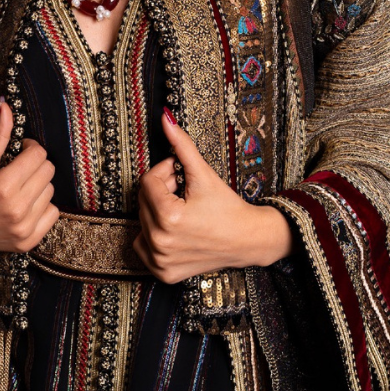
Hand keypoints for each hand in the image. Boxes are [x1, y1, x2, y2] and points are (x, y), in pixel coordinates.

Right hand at [0, 99, 59, 262]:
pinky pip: (53, 213)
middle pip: (48, 170)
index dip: (29, 147)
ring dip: (38, 185)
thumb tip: (6, 105)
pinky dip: (42, 206)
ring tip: (18, 189)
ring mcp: (25, 228)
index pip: (38, 154)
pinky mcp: (30, 241)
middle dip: (35, 164)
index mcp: (3, 187)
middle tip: (18, 168)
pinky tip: (24, 205)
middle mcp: (17, 209)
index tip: (20, 149)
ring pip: (51, 191)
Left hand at [132, 108, 292, 283]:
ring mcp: (161, 261)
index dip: (165, 173)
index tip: (182, 174)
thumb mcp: (203, 174)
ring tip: (183, 210)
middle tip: (185, 192)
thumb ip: (181, 145)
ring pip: (142, 221)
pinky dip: (153, 235)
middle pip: (143, 201)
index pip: (147, 182)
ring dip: (157, 211)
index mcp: (169, 218)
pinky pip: (142, 246)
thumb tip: (165, 118)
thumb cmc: (228, 208)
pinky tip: (175, 230)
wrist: (248, 240)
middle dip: (162, 191)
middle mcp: (161, 242)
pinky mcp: (164, 272)